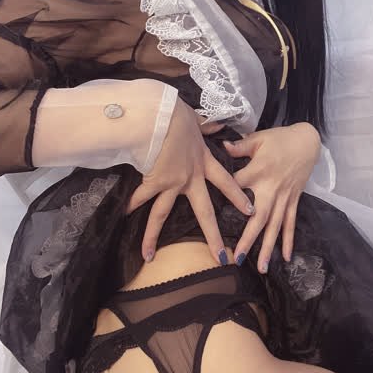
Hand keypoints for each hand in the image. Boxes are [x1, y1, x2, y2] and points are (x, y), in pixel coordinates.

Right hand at [126, 98, 254, 265]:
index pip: (226, 182)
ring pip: (162, 215)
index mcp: (204, 161)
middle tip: (220, 258)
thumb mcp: (196, 119)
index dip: (238, 197)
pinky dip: (130, 205)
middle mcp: (190, 178)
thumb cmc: (177, 114)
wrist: (159, 117)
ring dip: (152, 237)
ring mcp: (171, 183)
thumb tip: (216, 124)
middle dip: (213, 237)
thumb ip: (206, 126)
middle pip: (204, 213)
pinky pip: (140, 197)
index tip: (250, 212)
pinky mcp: (153, 181)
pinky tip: (122, 216)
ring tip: (148, 256)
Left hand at [223, 123, 320, 273]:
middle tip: (236, 258)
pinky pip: (290, 223)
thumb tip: (221, 147)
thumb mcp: (258, 138)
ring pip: (274, 226)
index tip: (210, 214)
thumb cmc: (280, 138)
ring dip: (267, 247)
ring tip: (260, 267)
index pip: (237, 187)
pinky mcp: (293, 200)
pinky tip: (286, 258)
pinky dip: (289, 240)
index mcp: (258, 171)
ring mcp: (283, 197)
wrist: (308, 141)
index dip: (225, 198)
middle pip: (258, 218)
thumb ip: (239, 146)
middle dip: (248, 239)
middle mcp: (271, 188)